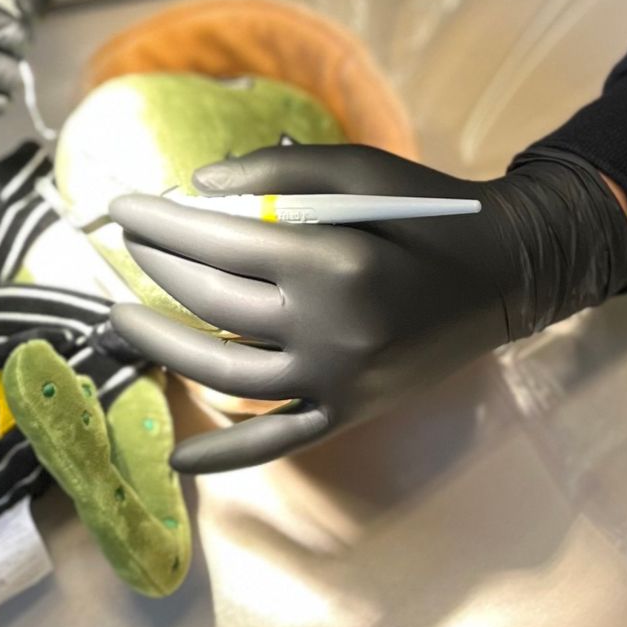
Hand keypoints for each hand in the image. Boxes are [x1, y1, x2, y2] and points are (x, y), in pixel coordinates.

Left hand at [109, 141, 626, 471]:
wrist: (506, 273)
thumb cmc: (428, 210)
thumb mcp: (360, 169)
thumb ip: (277, 172)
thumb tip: (196, 185)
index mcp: (335, 260)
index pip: (219, 243)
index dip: (162, 223)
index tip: (121, 207)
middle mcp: (331, 328)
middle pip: (213, 303)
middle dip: (158, 268)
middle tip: (124, 245)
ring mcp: (338, 381)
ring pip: (225, 373)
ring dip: (163, 348)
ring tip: (120, 322)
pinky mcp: (349, 412)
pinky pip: (276, 440)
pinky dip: (226, 455)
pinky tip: (180, 457)